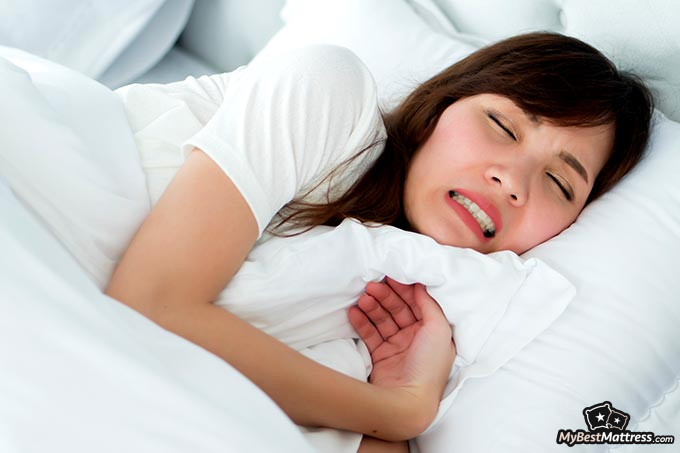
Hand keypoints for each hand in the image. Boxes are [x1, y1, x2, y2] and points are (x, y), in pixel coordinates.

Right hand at [349, 278, 455, 428]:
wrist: (407, 402)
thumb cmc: (428, 366)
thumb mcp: (439, 330)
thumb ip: (430, 304)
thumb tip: (421, 284)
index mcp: (433, 332)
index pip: (418, 303)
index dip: (405, 289)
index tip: (391, 276)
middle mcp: (416, 338)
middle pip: (398, 309)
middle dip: (385, 296)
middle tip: (371, 285)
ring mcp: (397, 348)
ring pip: (383, 319)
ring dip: (372, 306)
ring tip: (362, 298)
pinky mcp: (380, 357)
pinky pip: (369, 334)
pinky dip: (361, 322)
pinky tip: (354, 311)